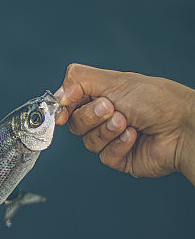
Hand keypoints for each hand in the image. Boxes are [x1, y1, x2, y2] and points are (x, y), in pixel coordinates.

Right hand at [54, 63, 194, 181]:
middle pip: (75, 123)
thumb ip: (79, 80)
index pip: (69, 103)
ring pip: (88, 141)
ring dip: (107, 130)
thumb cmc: (157, 100)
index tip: (61, 112)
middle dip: (92, 116)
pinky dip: (118, 144)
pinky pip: (104, 156)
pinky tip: (134, 136)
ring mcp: (111, 139)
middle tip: (111, 108)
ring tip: (128, 121)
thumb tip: (57, 95)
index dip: (63, 108)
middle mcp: (105, 117)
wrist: (181, 126)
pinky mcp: (119, 158)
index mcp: (102, 95)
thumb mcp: (114, 81)